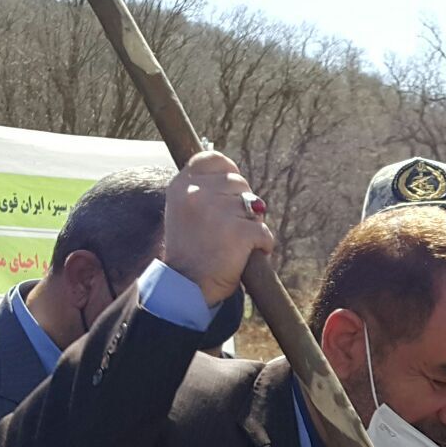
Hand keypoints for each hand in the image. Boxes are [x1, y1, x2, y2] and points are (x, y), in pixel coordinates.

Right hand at [162, 150, 273, 307]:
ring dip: (252, 226)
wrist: (186, 287)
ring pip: (254, 207)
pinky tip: (246, 256)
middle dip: (242, 205)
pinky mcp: (239, 232)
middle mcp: (197, 193)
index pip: (213, 158)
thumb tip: (238, 178)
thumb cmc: (191, 251)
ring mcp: (218, 211)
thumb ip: (205, 191)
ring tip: (233, 244)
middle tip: (227, 229)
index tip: (229, 191)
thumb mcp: (185, 211)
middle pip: (239, 182)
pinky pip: (264, 232)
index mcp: (181, 185)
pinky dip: (262, 246)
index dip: (229, 172)